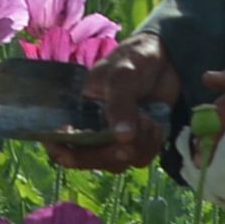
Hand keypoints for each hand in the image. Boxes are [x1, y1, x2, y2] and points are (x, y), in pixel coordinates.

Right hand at [43, 36, 178, 170]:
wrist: (166, 60)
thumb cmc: (133, 60)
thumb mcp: (121, 77)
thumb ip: (119, 105)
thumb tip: (122, 137)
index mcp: (77, 111)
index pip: (58, 141)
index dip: (62, 151)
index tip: (72, 153)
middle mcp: (91, 130)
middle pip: (88, 160)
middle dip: (109, 152)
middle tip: (127, 139)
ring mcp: (114, 139)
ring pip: (117, 163)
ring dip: (136, 146)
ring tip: (148, 118)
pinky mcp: (136, 143)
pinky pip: (139, 160)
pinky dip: (150, 146)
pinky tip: (156, 125)